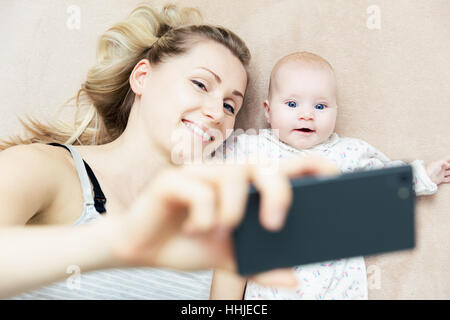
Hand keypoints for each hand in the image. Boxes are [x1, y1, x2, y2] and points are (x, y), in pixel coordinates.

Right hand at [108, 156, 337, 285]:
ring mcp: (198, 174)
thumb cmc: (188, 244)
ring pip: (232, 174)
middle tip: (274, 224)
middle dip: (276, 191)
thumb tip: (296, 279)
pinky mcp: (172, 180)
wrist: (141, 247)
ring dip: (233, 209)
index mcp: (243, 189)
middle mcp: (223, 175)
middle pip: (263, 165)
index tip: (336, 176)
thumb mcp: (230, 259)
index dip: (310, 165)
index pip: (282, 168)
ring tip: (224, 230)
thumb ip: (261, 265)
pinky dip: (203, 215)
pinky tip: (195, 229)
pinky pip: (198, 189)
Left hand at [426, 156, 449, 184]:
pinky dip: (448, 179)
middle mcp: (439, 169)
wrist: (427, 177)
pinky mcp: (440, 179)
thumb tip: (446, 163)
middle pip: (447, 167)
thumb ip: (443, 162)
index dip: (448, 159)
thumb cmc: (431, 169)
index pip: (444, 160)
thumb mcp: (437, 163)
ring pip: (448, 173)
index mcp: (438, 164)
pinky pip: (446, 179)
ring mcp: (440, 174)